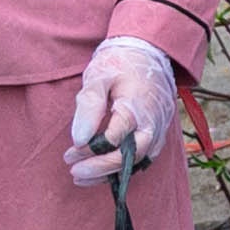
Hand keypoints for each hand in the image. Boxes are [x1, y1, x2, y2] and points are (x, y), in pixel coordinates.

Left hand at [67, 36, 185, 180]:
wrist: (148, 52)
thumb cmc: (119, 63)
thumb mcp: (98, 77)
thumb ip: (88, 106)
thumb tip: (79, 139)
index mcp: (136, 106)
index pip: (115, 137)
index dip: (91, 149)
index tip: (70, 151)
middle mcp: (152, 122)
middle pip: (131, 156)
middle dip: (101, 168)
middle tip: (74, 172)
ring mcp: (159, 129)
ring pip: (138, 161)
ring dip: (110, 173)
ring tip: (82, 177)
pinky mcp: (159, 133)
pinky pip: (144, 158)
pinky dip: (123, 167)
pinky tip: (103, 171)